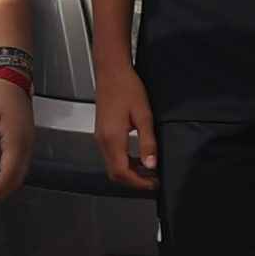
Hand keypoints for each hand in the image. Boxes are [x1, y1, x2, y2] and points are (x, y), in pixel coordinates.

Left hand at [0, 70, 35, 202]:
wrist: (12, 77)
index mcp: (17, 143)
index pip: (8, 177)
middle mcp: (26, 146)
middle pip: (16, 180)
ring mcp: (28, 143)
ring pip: (19, 173)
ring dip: (2, 185)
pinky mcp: (24, 139)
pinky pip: (18, 164)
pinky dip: (6, 174)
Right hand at [110, 70, 160, 187]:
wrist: (111, 72)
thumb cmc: (127, 88)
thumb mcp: (143, 116)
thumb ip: (148, 142)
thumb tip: (152, 164)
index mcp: (112, 138)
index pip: (122, 172)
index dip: (139, 182)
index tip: (154, 183)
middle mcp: (102, 140)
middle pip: (114, 173)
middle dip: (134, 181)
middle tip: (153, 180)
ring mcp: (100, 137)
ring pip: (112, 165)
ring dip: (130, 172)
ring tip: (149, 169)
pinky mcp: (101, 132)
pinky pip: (111, 155)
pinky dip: (124, 162)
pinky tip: (138, 157)